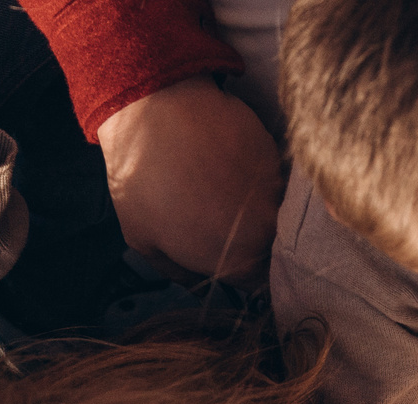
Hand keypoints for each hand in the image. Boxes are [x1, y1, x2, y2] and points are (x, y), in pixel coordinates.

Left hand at [98, 77, 282, 282]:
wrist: (154, 107)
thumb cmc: (142, 178)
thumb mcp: (144, 239)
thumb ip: (177, 269)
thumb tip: (194, 278)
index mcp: (237, 259)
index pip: (258, 282)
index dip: (241, 271)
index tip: (226, 256)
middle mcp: (267, 230)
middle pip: (271, 248)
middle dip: (251, 239)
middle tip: (220, 219)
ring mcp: (275, 189)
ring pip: (275, 210)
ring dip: (255, 204)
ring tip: (221, 186)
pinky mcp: (275, 152)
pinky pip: (272, 175)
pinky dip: (253, 172)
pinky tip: (225, 159)